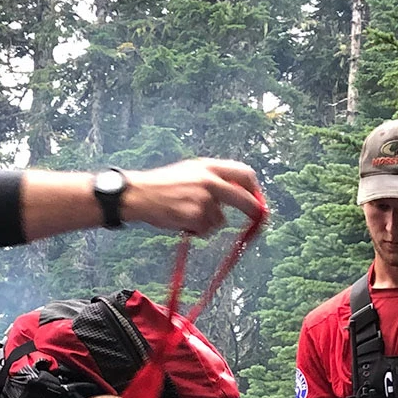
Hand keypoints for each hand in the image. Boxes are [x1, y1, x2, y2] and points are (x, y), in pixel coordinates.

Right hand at [124, 160, 264, 235]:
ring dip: (209, 222)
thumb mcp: (190, 171)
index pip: (244, 173)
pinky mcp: (196, 217)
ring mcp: (203, 200)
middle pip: (243, 199)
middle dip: (253, 210)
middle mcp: (209, 181)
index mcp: (209, 167)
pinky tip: (181, 220)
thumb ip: (212, 179)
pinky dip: (196, 230)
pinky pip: (205, 230)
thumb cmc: (163, 184)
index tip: (257, 198)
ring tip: (187, 213)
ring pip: (220, 220)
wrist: (140, 194)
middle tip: (258, 219)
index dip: (254, 188)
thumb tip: (238, 193)